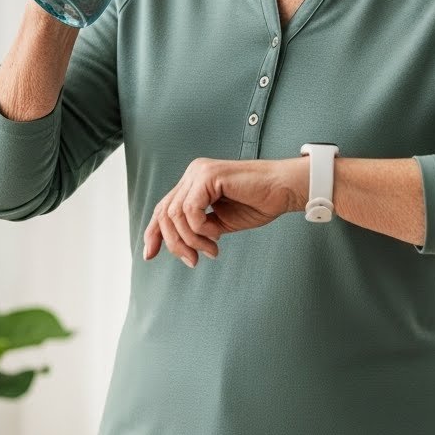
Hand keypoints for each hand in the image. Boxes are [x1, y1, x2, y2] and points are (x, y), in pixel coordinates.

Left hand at [143, 157, 308, 266]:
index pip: (163, 208)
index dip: (153, 233)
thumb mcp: (220, 222)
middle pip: (164, 213)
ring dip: (191, 240)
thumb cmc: (259, 203)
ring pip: (174, 215)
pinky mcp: (208, 176)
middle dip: (174, 243)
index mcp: (194, 182)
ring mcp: (199, 172)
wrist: (284, 190)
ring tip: (211, 250)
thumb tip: (179, 246)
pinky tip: (217, 235)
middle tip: (193, 261)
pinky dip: (200, 229)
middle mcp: (193, 173)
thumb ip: (198, 229)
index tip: (149, 255)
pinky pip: (190, 211)